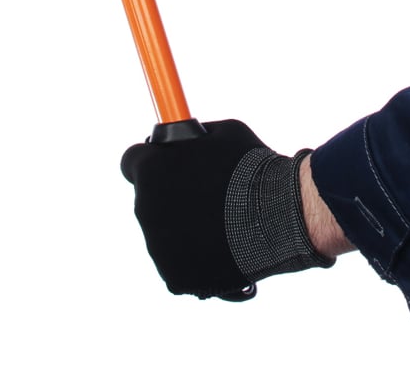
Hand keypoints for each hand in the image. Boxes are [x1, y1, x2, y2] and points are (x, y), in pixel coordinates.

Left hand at [120, 120, 332, 299]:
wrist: (278, 215)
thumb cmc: (252, 167)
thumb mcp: (223, 133)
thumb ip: (195, 139)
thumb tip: (185, 140)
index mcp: (150, 169)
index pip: (131, 162)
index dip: (151, 162)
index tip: (168, 166)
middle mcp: (145, 207)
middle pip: (149, 199)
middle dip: (171, 196)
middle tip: (206, 195)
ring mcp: (157, 245)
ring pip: (163, 233)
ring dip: (183, 227)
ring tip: (221, 222)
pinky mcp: (174, 276)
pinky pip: (177, 263)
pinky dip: (194, 257)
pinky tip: (220, 246)